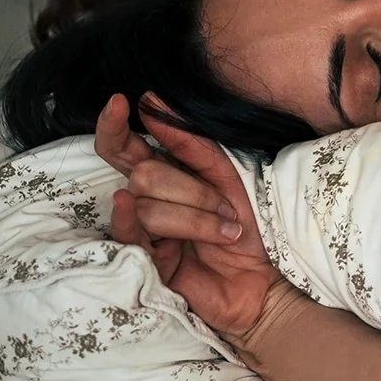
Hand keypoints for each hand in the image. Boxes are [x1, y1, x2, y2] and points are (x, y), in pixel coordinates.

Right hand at [95, 93, 286, 348]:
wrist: (266, 278)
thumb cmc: (248, 226)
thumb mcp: (228, 176)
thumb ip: (193, 143)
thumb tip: (152, 102)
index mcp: (164, 176)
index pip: (123, 148)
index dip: (114, 126)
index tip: (120, 102)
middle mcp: (146, 201)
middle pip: (144, 174)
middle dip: (192, 189)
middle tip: (228, 208)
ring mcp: (142, 232)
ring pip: (145, 205)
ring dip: (196, 218)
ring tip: (226, 233)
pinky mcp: (143, 263)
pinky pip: (129, 235)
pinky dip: (129, 219)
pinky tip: (127, 206)